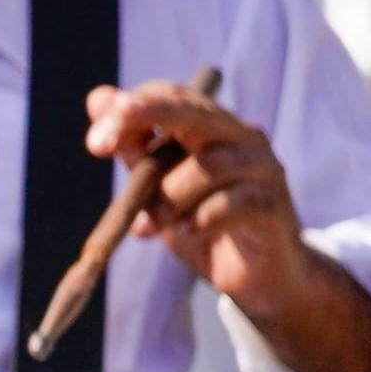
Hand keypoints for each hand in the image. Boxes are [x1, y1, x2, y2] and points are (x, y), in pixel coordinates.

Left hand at [86, 80, 314, 303]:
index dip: (130, 110)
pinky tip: (186, 232)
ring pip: (211, 165)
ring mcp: (264, 168)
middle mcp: (241, 137)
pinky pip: (238, 202)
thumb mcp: (156, 186)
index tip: (94, 146)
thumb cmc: (199, 222)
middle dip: (147, 116)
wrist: (254, 275)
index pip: (171, 95)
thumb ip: (133, 148)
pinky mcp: (276, 205)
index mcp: (210, 125)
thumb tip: (97, 99)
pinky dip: (204, 217)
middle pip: (195, 112)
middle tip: (103, 144)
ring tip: (147, 227)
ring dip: (169, 196)